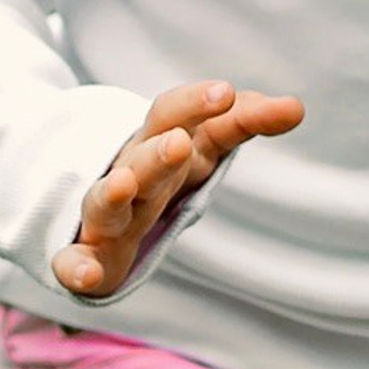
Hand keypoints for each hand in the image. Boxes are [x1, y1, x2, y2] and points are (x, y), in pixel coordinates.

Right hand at [51, 78, 304, 298]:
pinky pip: (72, 261)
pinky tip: (87, 275)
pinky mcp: (87, 257)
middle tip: (179, 142)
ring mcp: (105, 216)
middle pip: (143, 156)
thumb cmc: (163, 173)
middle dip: (158, 151)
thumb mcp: (203, 144)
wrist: (97, 214)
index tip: (227, 93)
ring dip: (111, 193)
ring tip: (122, 185)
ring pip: (105, 202)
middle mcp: (132, 173)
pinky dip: (75, 267)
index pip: (179, 115)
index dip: (201, 105)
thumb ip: (243, 121)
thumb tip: (296, 106)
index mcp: (163, 145)